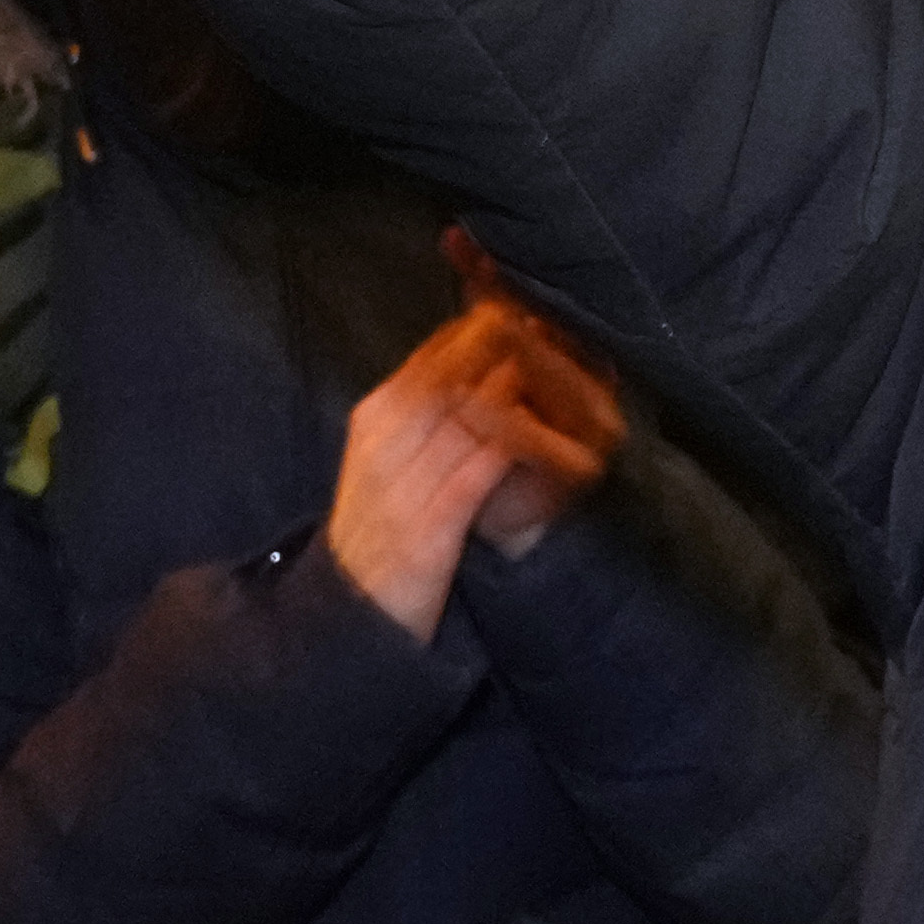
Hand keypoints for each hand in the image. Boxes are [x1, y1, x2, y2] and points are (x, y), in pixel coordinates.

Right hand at [319, 257, 628, 637]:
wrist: (351, 610)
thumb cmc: (381, 528)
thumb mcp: (389, 458)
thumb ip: (427, 411)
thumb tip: (483, 362)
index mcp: (376, 417)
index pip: (437, 353)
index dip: (490, 329)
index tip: (536, 314)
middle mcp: (385, 440)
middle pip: (455, 372)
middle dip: (511, 348)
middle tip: (561, 331)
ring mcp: (403, 483)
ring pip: (469, 413)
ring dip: (523, 389)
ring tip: (572, 371)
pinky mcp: (429, 527)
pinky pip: (478, 470)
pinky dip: (517, 445)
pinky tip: (553, 432)